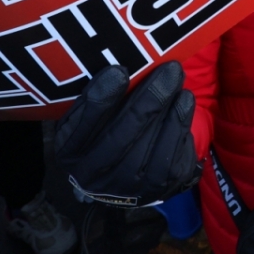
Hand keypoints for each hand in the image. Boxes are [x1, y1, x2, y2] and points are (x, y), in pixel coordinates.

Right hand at [55, 61, 200, 207]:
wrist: (122, 173)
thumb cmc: (104, 129)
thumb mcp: (88, 113)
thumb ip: (98, 93)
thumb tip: (123, 62)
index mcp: (69, 152)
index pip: (81, 127)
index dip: (101, 99)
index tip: (120, 71)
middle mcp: (93, 177)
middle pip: (120, 139)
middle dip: (148, 101)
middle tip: (169, 70)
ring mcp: (126, 190)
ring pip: (150, 153)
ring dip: (170, 114)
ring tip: (180, 85)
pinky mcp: (157, 191)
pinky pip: (172, 162)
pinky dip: (180, 129)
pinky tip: (184, 104)